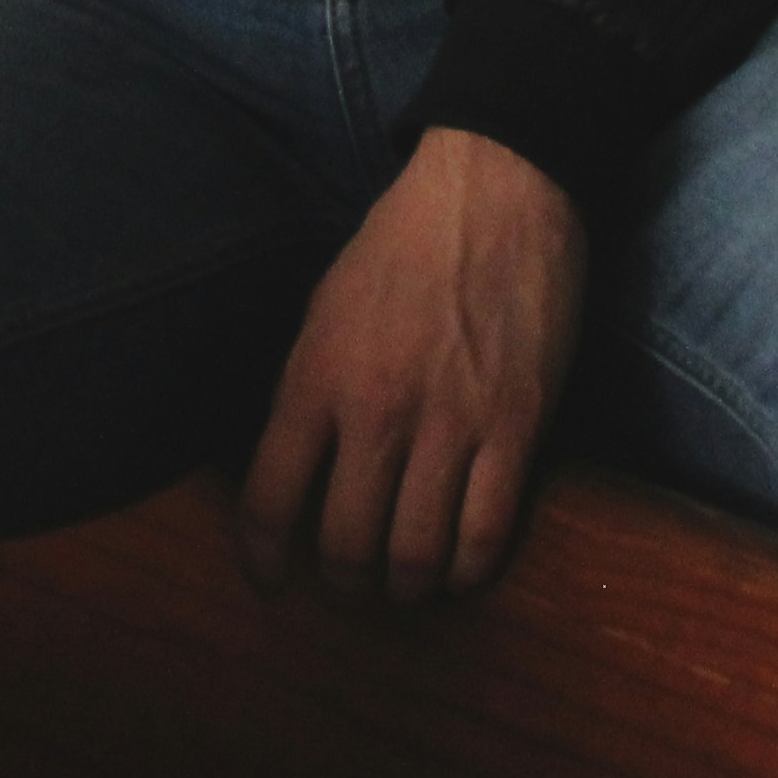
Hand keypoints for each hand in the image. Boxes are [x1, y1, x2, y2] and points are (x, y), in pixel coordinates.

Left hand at [233, 126, 585, 606]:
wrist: (497, 191)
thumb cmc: (402, 244)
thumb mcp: (325, 310)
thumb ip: (308, 391)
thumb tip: (297, 471)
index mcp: (316, 378)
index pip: (269, 500)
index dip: (261, 560)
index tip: (268, 584)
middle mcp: (376, 412)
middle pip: (347, 545)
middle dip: (344, 583)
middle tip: (352, 582)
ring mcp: (450, 424)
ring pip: (417, 554)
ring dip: (407, 586)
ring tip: (407, 584)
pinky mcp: (515, 429)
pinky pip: (489, 533)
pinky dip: (471, 569)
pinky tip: (462, 568)